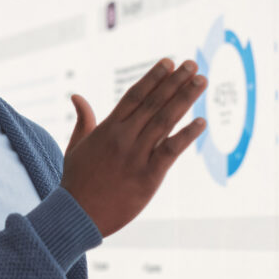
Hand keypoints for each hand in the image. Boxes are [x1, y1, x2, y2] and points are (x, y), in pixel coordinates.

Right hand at [61, 58, 206, 236]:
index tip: (170, 62)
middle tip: (192, 64)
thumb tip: (77, 96)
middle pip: (153, 103)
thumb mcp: (76, 147)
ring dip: (185, 98)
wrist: (77, 215)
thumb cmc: (76, 182)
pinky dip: (187, 135)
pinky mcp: (148, 176)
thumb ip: (83, 120)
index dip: (153, 77)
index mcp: (107, 129)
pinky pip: (171, 151)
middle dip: (175, 81)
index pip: (134, 96)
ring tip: (201, 81)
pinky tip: (202, 122)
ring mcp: (136, 156)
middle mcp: (123, 138)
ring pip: (164, 120)